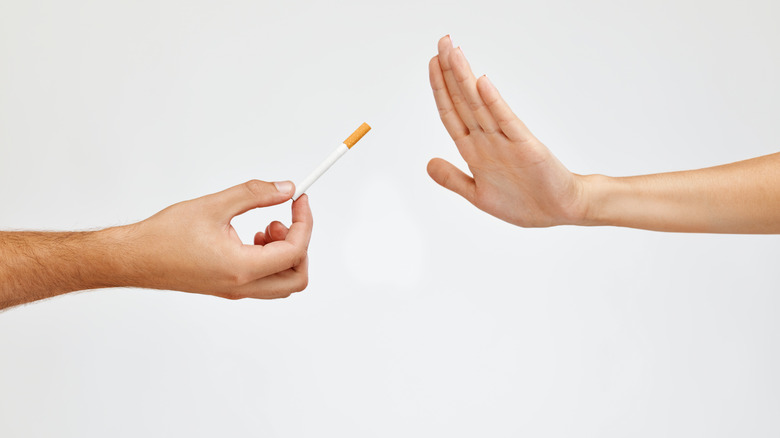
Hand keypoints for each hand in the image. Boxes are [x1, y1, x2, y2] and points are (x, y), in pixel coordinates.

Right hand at [124, 180, 312, 298]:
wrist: (133, 258)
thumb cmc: (163, 237)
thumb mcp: (214, 205)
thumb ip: (255, 195)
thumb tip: (285, 189)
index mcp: (241, 268)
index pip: (294, 252)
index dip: (304, 223)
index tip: (299, 201)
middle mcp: (241, 285)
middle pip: (296, 278)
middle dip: (301, 245)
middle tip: (288, 218)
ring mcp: (235, 289)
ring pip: (281, 282)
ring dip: (284, 253)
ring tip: (265, 227)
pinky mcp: (228, 286)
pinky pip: (264, 280)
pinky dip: (269, 258)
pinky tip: (251, 236)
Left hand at [427, 36, 588, 226]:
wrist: (559, 211)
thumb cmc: (523, 203)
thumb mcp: (478, 195)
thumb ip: (453, 179)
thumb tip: (428, 164)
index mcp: (475, 151)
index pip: (452, 113)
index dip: (440, 89)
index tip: (432, 63)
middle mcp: (488, 140)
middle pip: (463, 101)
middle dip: (449, 72)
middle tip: (441, 41)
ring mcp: (506, 141)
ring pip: (480, 105)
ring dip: (465, 78)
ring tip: (454, 52)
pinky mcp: (526, 147)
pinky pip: (506, 122)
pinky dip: (494, 103)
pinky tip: (482, 82)